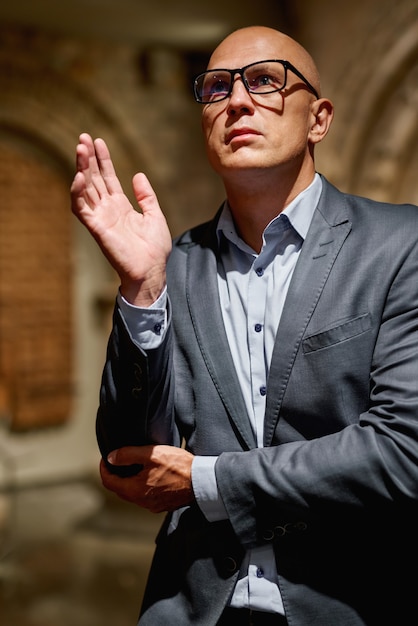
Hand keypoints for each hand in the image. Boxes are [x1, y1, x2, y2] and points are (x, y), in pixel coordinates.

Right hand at [70, 133, 171, 305]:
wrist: (151, 270)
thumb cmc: (154, 248)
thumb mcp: (154, 215)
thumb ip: (146, 196)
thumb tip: (138, 175)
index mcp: (121, 206)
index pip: (107, 178)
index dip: (103, 160)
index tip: (99, 141)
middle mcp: (108, 209)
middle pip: (94, 179)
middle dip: (88, 158)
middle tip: (83, 138)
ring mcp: (100, 218)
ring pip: (85, 189)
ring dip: (81, 169)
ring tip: (81, 149)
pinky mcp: (96, 228)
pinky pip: (81, 208)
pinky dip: (78, 192)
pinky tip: (79, 176)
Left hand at [100, 445, 194, 513]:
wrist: (201, 481)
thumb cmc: (178, 466)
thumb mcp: (151, 454)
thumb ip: (128, 454)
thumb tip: (111, 458)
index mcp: (135, 490)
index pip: (109, 482)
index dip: (104, 469)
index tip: (105, 459)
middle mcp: (141, 501)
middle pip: (120, 490)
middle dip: (115, 475)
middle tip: (117, 461)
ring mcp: (152, 505)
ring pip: (133, 494)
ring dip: (129, 481)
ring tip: (133, 466)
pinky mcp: (162, 505)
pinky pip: (145, 496)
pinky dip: (140, 486)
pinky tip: (148, 475)